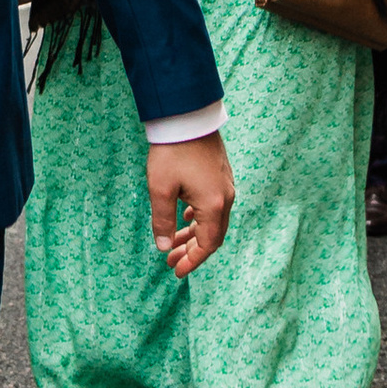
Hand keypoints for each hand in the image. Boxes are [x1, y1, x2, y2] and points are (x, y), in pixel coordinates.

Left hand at [146, 131, 233, 278]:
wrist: (186, 116)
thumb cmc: (172, 152)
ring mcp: (225, 185)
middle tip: (171, 262)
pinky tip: (185, 217)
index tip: (176, 271)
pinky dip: (199, 218)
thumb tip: (164, 247)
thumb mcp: (160, 189)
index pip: (208, 244)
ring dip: (194, 234)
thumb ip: (163, 221)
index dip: (192, 261)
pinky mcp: (220, 175)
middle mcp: (225, 197)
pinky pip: (213, 205)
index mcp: (213, 205)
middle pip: (213, 235)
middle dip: (192, 251)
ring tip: (174, 243)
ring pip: (213, 220)